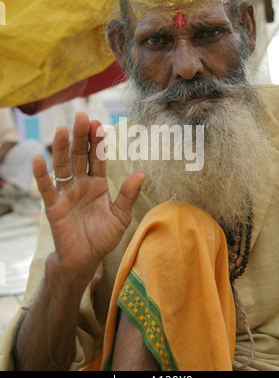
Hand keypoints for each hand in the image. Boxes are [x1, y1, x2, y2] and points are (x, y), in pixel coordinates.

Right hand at [33, 112, 144, 274]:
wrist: (85, 260)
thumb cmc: (103, 237)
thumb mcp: (120, 217)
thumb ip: (128, 196)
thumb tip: (141, 174)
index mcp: (98, 184)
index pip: (97, 158)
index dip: (98, 142)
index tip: (99, 124)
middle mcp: (81, 184)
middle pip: (79, 156)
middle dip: (81, 137)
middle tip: (81, 117)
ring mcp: (66, 194)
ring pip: (63, 167)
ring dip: (61, 148)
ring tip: (61, 129)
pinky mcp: (54, 207)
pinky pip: (46, 189)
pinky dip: (41, 175)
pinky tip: (38, 159)